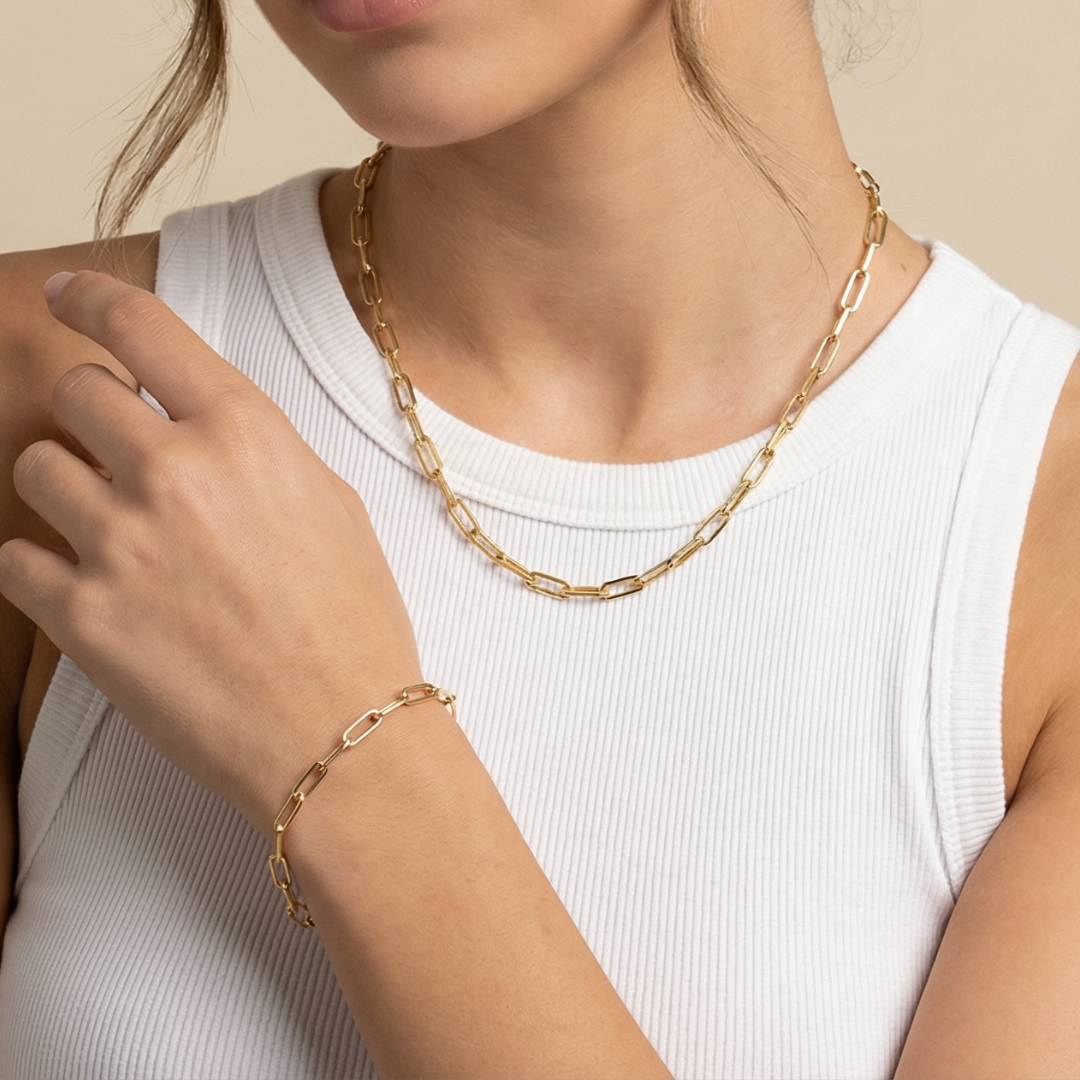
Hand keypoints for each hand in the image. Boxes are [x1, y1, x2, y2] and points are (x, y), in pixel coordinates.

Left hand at [0, 271, 423, 828]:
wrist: (342, 737)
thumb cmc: (353, 624)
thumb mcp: (332, 507)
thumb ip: (256, 450)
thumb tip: (194, 422)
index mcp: (246, 435)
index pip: (142, 329)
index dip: (91, 301)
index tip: (66, 298)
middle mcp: (174, 474)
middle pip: (76, 393)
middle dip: (91, 414)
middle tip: (118, 452)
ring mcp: (120, 545)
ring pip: (34, 467)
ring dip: (65, 486)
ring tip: (110, 528)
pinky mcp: (82, 620)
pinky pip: (12, 557)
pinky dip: (41, 564)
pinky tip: (89, 586)